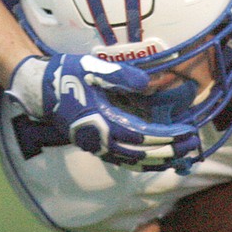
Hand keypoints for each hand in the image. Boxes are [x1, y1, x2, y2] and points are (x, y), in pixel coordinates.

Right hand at [6, 54, 199, 169]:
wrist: (39, 90)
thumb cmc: (66, 76)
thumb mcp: (93, 69)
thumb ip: (121, 76)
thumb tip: (148, 84)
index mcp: (103, 121)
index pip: (142, 135)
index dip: (166, 136)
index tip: (186, 133)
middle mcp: (101, 140)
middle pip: (142, 154)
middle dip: (169, 152)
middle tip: (192, 148)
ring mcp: (97, 146)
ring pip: (133, 162)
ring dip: (159, 160)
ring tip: (181, 158)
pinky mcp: (94, 146)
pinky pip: (123, 160)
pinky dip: (143, 162)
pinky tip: (155, 160)